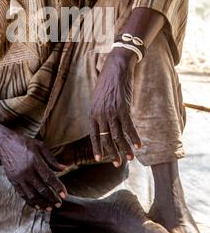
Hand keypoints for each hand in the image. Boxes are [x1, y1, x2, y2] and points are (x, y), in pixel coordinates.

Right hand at [0, 131, 66, 210]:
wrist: (5, 143)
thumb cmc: (24, 143)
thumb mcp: (40, 146)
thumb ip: (52, 159)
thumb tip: (64, 169)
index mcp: (35, 161)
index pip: (49, 177)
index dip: (57, 187)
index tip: (64, 195)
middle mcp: (27, 171)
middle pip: (41, 189)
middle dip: (52, 198)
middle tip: (59, 204)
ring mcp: (19, 177)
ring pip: (32, 195)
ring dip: (42, 203)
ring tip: (50, 208)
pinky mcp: (13, 181)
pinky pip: (23, 195)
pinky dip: (31, 202)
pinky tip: (38, 205)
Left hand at [90, 47, 140, 165]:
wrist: (115, 68)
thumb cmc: (107, 83)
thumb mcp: (98, 99)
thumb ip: (100, 112)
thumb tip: (106, 125)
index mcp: (93, 113)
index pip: (94, 135)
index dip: (97, 147)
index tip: (100, 159)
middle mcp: (100, 114)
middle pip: (107, 138)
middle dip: (113, 153)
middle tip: (118, 164)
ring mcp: (111, 112)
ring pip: (118, 135)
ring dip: (125, 148)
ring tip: (130, 158)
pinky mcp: (122, 108)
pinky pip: (129, 127)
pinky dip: (134, 137)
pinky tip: (138, 145)